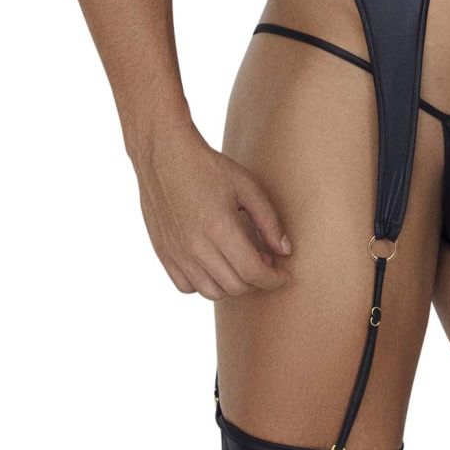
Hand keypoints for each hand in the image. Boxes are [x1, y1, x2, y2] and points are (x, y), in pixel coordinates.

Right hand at [133, 124, 292, 297]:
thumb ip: (269, 221)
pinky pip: (186, 287)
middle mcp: (195, 246)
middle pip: (235, 286)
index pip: (252, 272)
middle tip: (265, 263)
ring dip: (233, 286)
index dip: (274, 280)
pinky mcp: (164, 254)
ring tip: (241, 265)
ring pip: (211, 292)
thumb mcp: (247, 187)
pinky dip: (205, 284)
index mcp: (219, 228)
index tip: (284, 275)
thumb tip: (285, 251)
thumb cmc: (208, 168)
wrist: (164, 157)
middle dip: (257, 282)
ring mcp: (176, 253)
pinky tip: (215, 265)